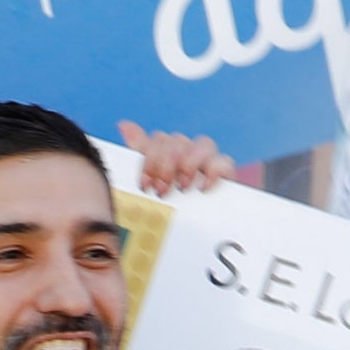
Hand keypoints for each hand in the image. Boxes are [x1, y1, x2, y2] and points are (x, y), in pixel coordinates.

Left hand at [118, 123, 235, 198]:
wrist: (198, 225)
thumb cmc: (170, 202)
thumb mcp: (151, 179)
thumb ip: (139, 150)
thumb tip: (123, 125)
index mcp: (169, 150)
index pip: (159, 140)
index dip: (150, 160)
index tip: (145, 185)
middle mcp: (189, 150)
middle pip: (178, 141)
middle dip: (166, 166)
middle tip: (161, 190)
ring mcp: (209, 159)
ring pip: (204, 143)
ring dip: (189, 164)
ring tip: (182, 187)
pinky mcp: (225, 173)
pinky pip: (225, 161)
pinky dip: (214, 171)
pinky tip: (203, 187)